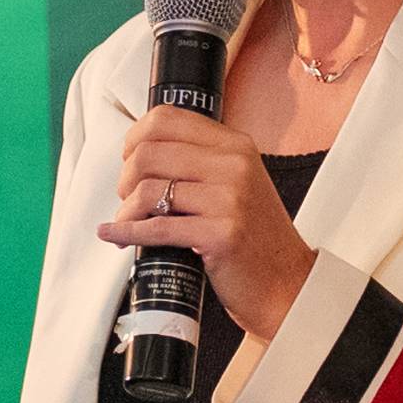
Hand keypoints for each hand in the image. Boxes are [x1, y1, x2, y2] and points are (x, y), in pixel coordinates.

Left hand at [101, 102, 316, 337]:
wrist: (287, 283)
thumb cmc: (255, 237)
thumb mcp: (237, 184)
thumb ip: (200, 162)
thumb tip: (141, 153)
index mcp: (236, 145)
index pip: (167, 119)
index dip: (134, 138)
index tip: (128, 159)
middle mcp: (235, 165)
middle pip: (149, 153)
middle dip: (125, 179)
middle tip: (128, 199)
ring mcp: (231, 199)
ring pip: (149, 189)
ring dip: (126, 210)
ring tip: (129, 222)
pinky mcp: (222, 234)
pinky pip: (158, 227)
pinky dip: (128, 231)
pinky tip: (116, 235)